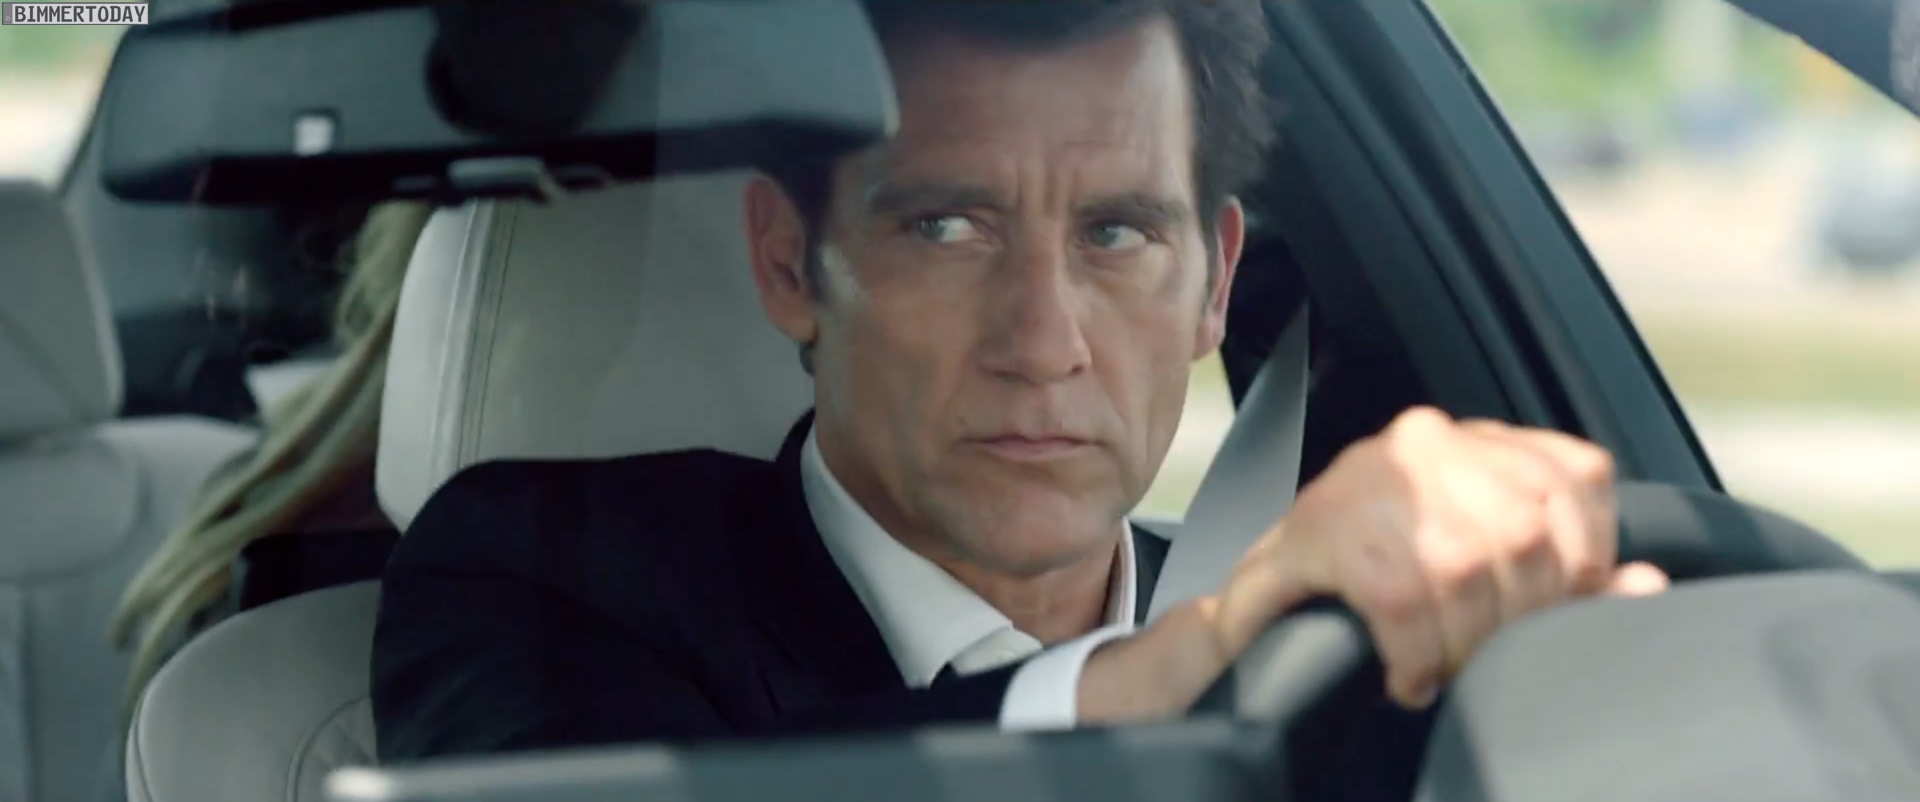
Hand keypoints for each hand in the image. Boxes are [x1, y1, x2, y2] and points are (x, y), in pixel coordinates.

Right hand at [1078, 406, 1667, 721]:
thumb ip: (1561, 576)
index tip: (1550, 625)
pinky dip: (1417, 653)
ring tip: (1443, 671)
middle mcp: (1426, 441)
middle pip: (1528, 531)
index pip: (1576, 481)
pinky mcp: (1320, 526)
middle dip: (1519, 621)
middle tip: (1485, 666)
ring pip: (1467, 565)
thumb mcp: (1476, 579)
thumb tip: (1644, 586)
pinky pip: (1403, 597)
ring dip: (1464, 644)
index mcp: (1477, 442)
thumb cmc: (1371, 593)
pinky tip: (1404, 673)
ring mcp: (1368, 476)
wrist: (1257, 617)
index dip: (1583, 567)